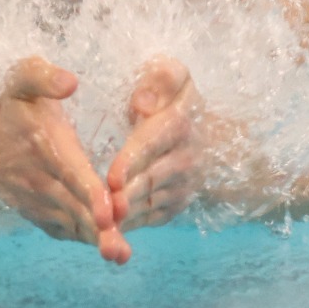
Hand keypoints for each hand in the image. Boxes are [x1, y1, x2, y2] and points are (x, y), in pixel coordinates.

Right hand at [0, 57, 130, 263]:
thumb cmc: (10, 111)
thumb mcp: (20, 81)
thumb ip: (42, 76)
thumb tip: (70, 81)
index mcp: (46, 145)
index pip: (71, 173)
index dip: (90, 194)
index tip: (107, 213)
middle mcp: (42, 179)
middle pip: (75, 207)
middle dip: (99, 229)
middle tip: (120, 250)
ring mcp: (40, 202)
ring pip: (72, 224)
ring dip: (95, 240)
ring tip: (120, 255)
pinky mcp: (41, 216)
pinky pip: (65, 230)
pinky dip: (85, 237)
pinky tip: (109, 245)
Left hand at [107, 56, 205, 230]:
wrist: (204, 132)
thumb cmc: (172, 97)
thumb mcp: (172, 75)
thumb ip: (161, 78)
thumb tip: (142, 103)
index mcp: (180, 121)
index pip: (153, 143)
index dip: (132, 161)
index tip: (112, 177)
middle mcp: (186, 157)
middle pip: (152, 178)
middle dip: (127, 195)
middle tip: (104, 208)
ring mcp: (184, 184)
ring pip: (151, 202)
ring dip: (129, 215)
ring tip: (105, 227)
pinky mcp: (176, 204)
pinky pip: (152, 217)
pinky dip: (132, 225)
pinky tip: (111, 232)